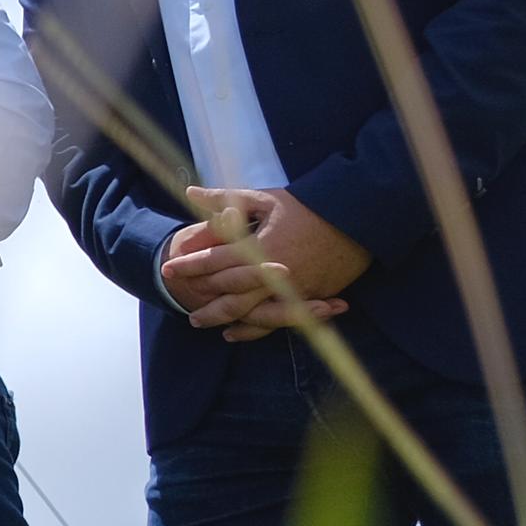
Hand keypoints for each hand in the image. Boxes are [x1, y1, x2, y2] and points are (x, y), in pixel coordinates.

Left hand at [165, 186, 368, 341]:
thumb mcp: (265, 199)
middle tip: (181, 301)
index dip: (190, 265)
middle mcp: (273, 273)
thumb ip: (225, 200)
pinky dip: (253, 329)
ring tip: (200, 322)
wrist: (358, 219)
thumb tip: (189, 192)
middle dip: (203, 298)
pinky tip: (236, 333)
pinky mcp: (309, 298)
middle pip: (229, 291)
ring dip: (222, 318)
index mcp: (259, 247)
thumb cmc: (308, 206)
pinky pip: (275, 319)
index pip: (215, 259)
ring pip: (249, 311)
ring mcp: (292, 289)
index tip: (168, 268)